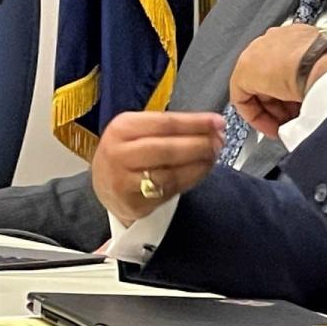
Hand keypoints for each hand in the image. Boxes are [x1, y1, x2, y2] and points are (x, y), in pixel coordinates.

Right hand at [91, 111, 224, 225]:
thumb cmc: (131, 152)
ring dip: (200, 163)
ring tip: (213, 155)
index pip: (166, 123)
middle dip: (200, 145)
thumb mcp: (141, 131)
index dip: (196, 123)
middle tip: (220, 141)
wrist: (106, 186)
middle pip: (169, 148)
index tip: (219, 122)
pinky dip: (191, 178)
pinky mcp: (133, 203)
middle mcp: (118, 153)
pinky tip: (202, 170)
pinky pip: (170, 189)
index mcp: (122, 128)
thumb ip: (174, 128)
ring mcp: (123, 181)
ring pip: (171, 172)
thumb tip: (214, 126)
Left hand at [230, 24, 326, 136]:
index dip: (295, 92)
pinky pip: (244, 98)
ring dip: (273, 111)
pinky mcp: (244, 70)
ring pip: (260, 89)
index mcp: (301, 35)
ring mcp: (259, 52)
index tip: (302, 107)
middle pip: (273, 78)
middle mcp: (278, 39)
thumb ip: (325, 79)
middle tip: (294, 120)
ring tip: (288, 125)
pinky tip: (271, 127)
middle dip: (283, 103)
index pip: (292, 65)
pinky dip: (256, 116)